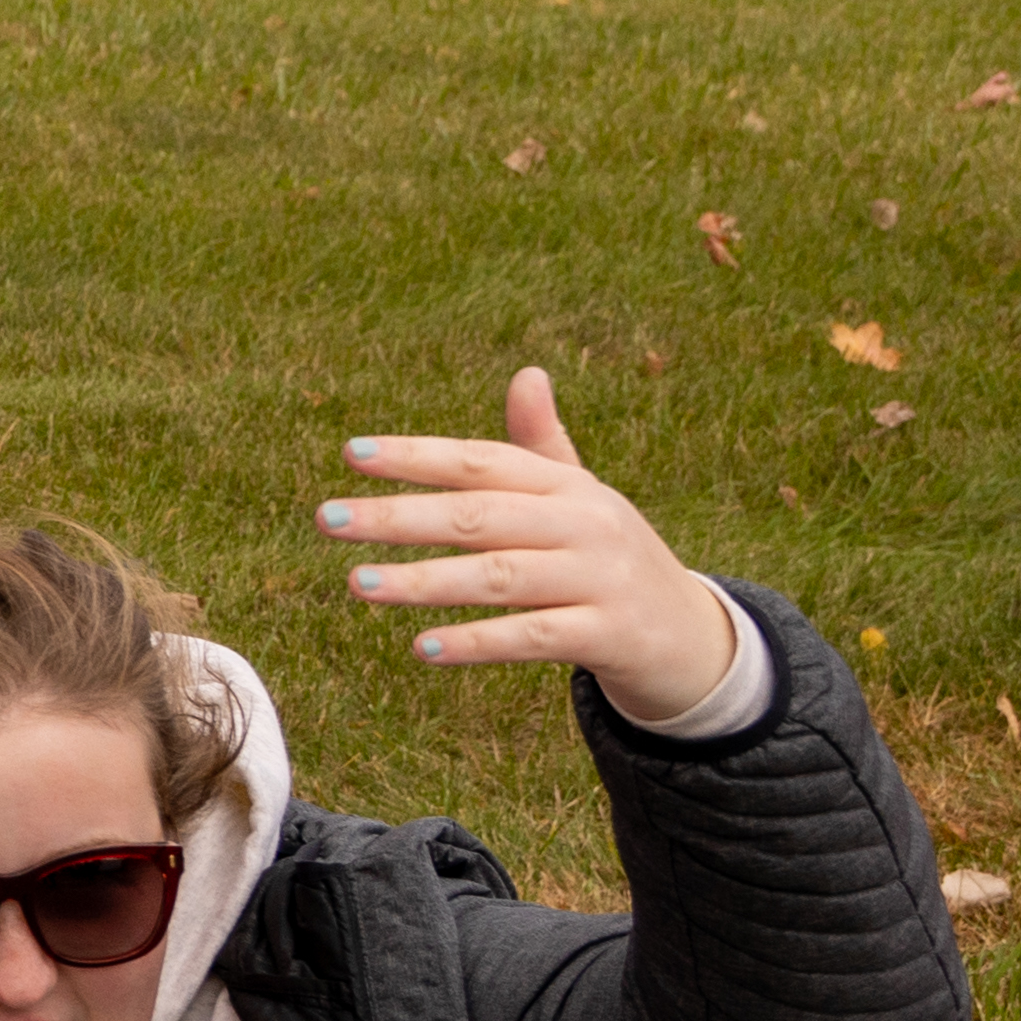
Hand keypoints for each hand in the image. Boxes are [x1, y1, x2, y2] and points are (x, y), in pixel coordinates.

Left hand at [327, 365, 743, 727]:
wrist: (694, 639)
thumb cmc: (611, 560)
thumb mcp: (581, 500)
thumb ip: (541, 446)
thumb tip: (527, 372)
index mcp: (568, 486)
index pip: (483, 461)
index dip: (418, 455)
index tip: (351, 453)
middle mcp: (586, 524)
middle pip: (480, 515)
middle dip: (400, 515)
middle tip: (327, 518)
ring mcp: (600, 579)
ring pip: (499, 576)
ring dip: (424, 581)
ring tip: (356, 583)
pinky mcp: (611, 634)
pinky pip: (534, 636)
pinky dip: (478, 641)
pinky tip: (421, 647)